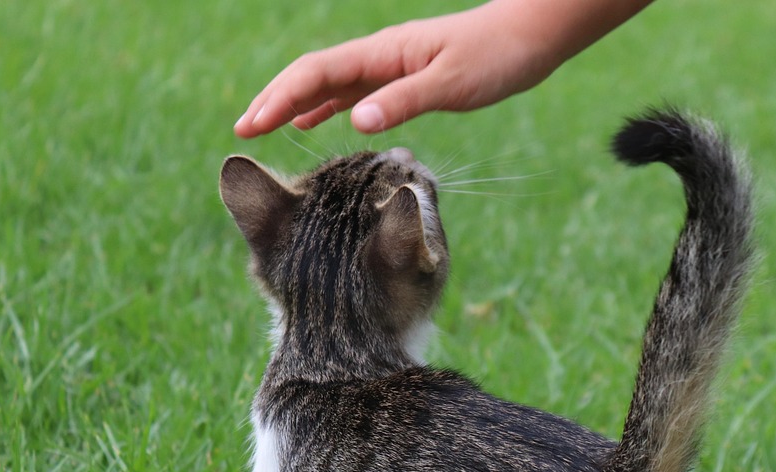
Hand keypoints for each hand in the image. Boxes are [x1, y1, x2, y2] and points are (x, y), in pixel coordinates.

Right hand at [234, 0, 653, 136]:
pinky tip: (315, 123)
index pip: (317, 72)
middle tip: (243, 130)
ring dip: (294, 103)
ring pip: (330, 84)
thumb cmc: (497, 57)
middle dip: (275, 99)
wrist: (531, 37)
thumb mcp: (452, 84)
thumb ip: (404, 101)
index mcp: (384, 54)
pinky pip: (354, 91)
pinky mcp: (407, 78)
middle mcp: (381, 56)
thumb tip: (354, 120)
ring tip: (264, 127)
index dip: (281, 97)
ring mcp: (391, 66)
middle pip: (314, 75)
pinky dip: (327, 105)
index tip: (252, 125)